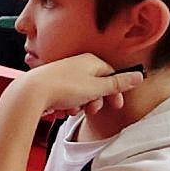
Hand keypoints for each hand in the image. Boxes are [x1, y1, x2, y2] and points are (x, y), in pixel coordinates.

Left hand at [12, 53, 145, 116]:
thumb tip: (138, 76)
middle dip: (97, 100)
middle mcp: (77, 64)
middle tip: (93, 110)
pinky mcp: (52, 85)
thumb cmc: (63, 87)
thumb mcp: (97, 87)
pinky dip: (67, 105)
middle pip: (95, 84)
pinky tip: (62, 110)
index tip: (116, 104)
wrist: (31, 93)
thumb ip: (118, 83)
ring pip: (81, 93)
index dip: (115, 91)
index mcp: (90, 60)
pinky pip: (67, 96)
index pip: (110, 74)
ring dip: (81, 105)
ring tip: (74, 110)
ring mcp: (63, 74)